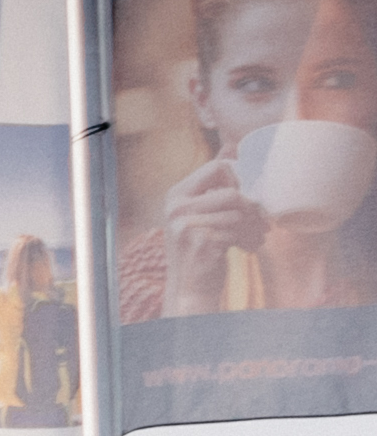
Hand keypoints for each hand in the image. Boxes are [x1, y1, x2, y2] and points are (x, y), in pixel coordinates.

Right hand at [162, 151, 272, 282]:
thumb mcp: (200, 214)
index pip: (216, 168)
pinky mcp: (199, 242)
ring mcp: (185, 226)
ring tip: (255, 237)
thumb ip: (212, 185)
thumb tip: (231, 146)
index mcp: (175, 196)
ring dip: (254, 226)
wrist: (190, 289)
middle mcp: (175, 209)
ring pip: (238, 212)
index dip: (237, 179)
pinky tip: (248, 249)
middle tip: (260, 221)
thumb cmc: (201, 249)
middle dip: (251, 207)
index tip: (244, 198)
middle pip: (231, 191)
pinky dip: (249, 240)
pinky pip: (238, 230)